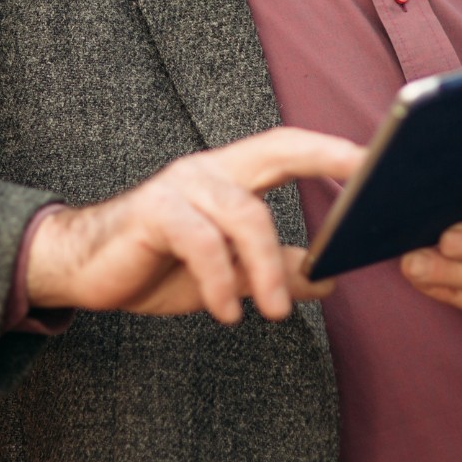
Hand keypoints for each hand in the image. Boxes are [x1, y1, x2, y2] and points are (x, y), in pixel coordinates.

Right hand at [26, 128, 362, 324]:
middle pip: (277, 150)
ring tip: (275, 313)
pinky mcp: (151, 214)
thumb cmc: (157, 263)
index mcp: (231, 174)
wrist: (80, 270)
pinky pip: (200, 242)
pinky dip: (220, 280)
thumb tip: (329, 279)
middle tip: (364, 196)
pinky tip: (226, 312)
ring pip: (244, 214)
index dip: (334, 152)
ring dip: (267, 267)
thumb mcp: (228, 273)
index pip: (290, 149)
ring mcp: (179, 187)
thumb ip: (276, 270)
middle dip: (326, 160)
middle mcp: (208, 169)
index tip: (381, 162)